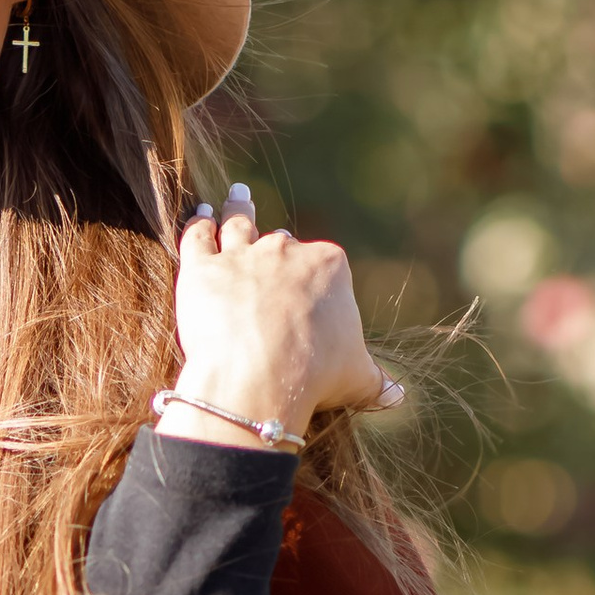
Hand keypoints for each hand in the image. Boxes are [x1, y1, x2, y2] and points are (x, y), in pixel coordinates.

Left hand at [159, 185, 401, 451]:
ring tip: (237, 198)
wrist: (259, 379)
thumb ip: (374, 381)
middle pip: (281, 244)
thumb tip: (396, 397)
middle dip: (279, 248)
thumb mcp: (355, 378)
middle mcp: (285, 251)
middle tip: (274, 246)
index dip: (315, 279)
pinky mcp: (202, 269)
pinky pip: (198, 237)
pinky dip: (198, 225)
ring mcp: (242, 256)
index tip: (309, 293)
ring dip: (237, 211)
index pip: (323, 263)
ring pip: (238, 224)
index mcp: (329, 265)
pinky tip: (200, 217)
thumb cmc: (314, 376)